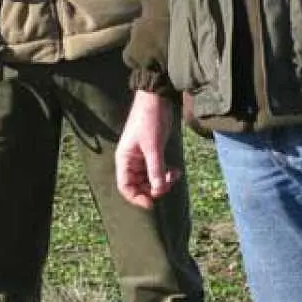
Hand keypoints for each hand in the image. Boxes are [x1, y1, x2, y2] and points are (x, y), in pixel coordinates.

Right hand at [115, 90, 180, 208]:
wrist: (156, 98)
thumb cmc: (150, 120)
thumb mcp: (154, 147)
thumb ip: (155, 170)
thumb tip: (158, 191)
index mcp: (125, 159)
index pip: (125, 186)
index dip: (136, 198)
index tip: (152, 204)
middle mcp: (131, 160)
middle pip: (139, 185)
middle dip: (154, 188)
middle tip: (168, 185)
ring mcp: (142, 156)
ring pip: (150, 178)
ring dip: (162, 180)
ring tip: (175, 175)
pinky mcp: (152, 151)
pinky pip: (157, 169)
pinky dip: (166, 172)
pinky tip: (176, 170)